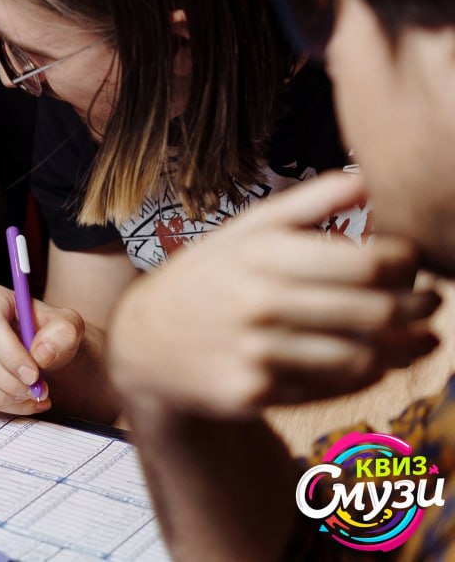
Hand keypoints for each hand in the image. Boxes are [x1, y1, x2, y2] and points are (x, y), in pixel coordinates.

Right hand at [0, 283, 84, 414]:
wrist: (41, 351)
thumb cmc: (50, 334)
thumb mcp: (68, 327)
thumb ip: (62, 334)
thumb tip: (40, 354)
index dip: (10, 354)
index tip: (34, 376)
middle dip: (9, 382)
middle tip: (37, 391)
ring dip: (3, 397)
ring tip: (32, 397)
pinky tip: (19, 401)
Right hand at [109, 173, 439, 418]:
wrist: (146, 344)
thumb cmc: (208, 279)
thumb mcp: (244, 231)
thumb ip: (307, 203)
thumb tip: (368, 179)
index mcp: (260, 253)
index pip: (369, 262)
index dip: (408, 263)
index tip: (412, 262)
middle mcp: (257, 302)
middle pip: (377, 311)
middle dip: (419, 307)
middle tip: (431, 302)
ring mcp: (255, 352)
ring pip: (365, 357)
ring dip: (400, 347)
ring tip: (414, 335)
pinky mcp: (256, 393)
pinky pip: (335, 389)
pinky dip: (366, 374)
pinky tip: (374, 359)